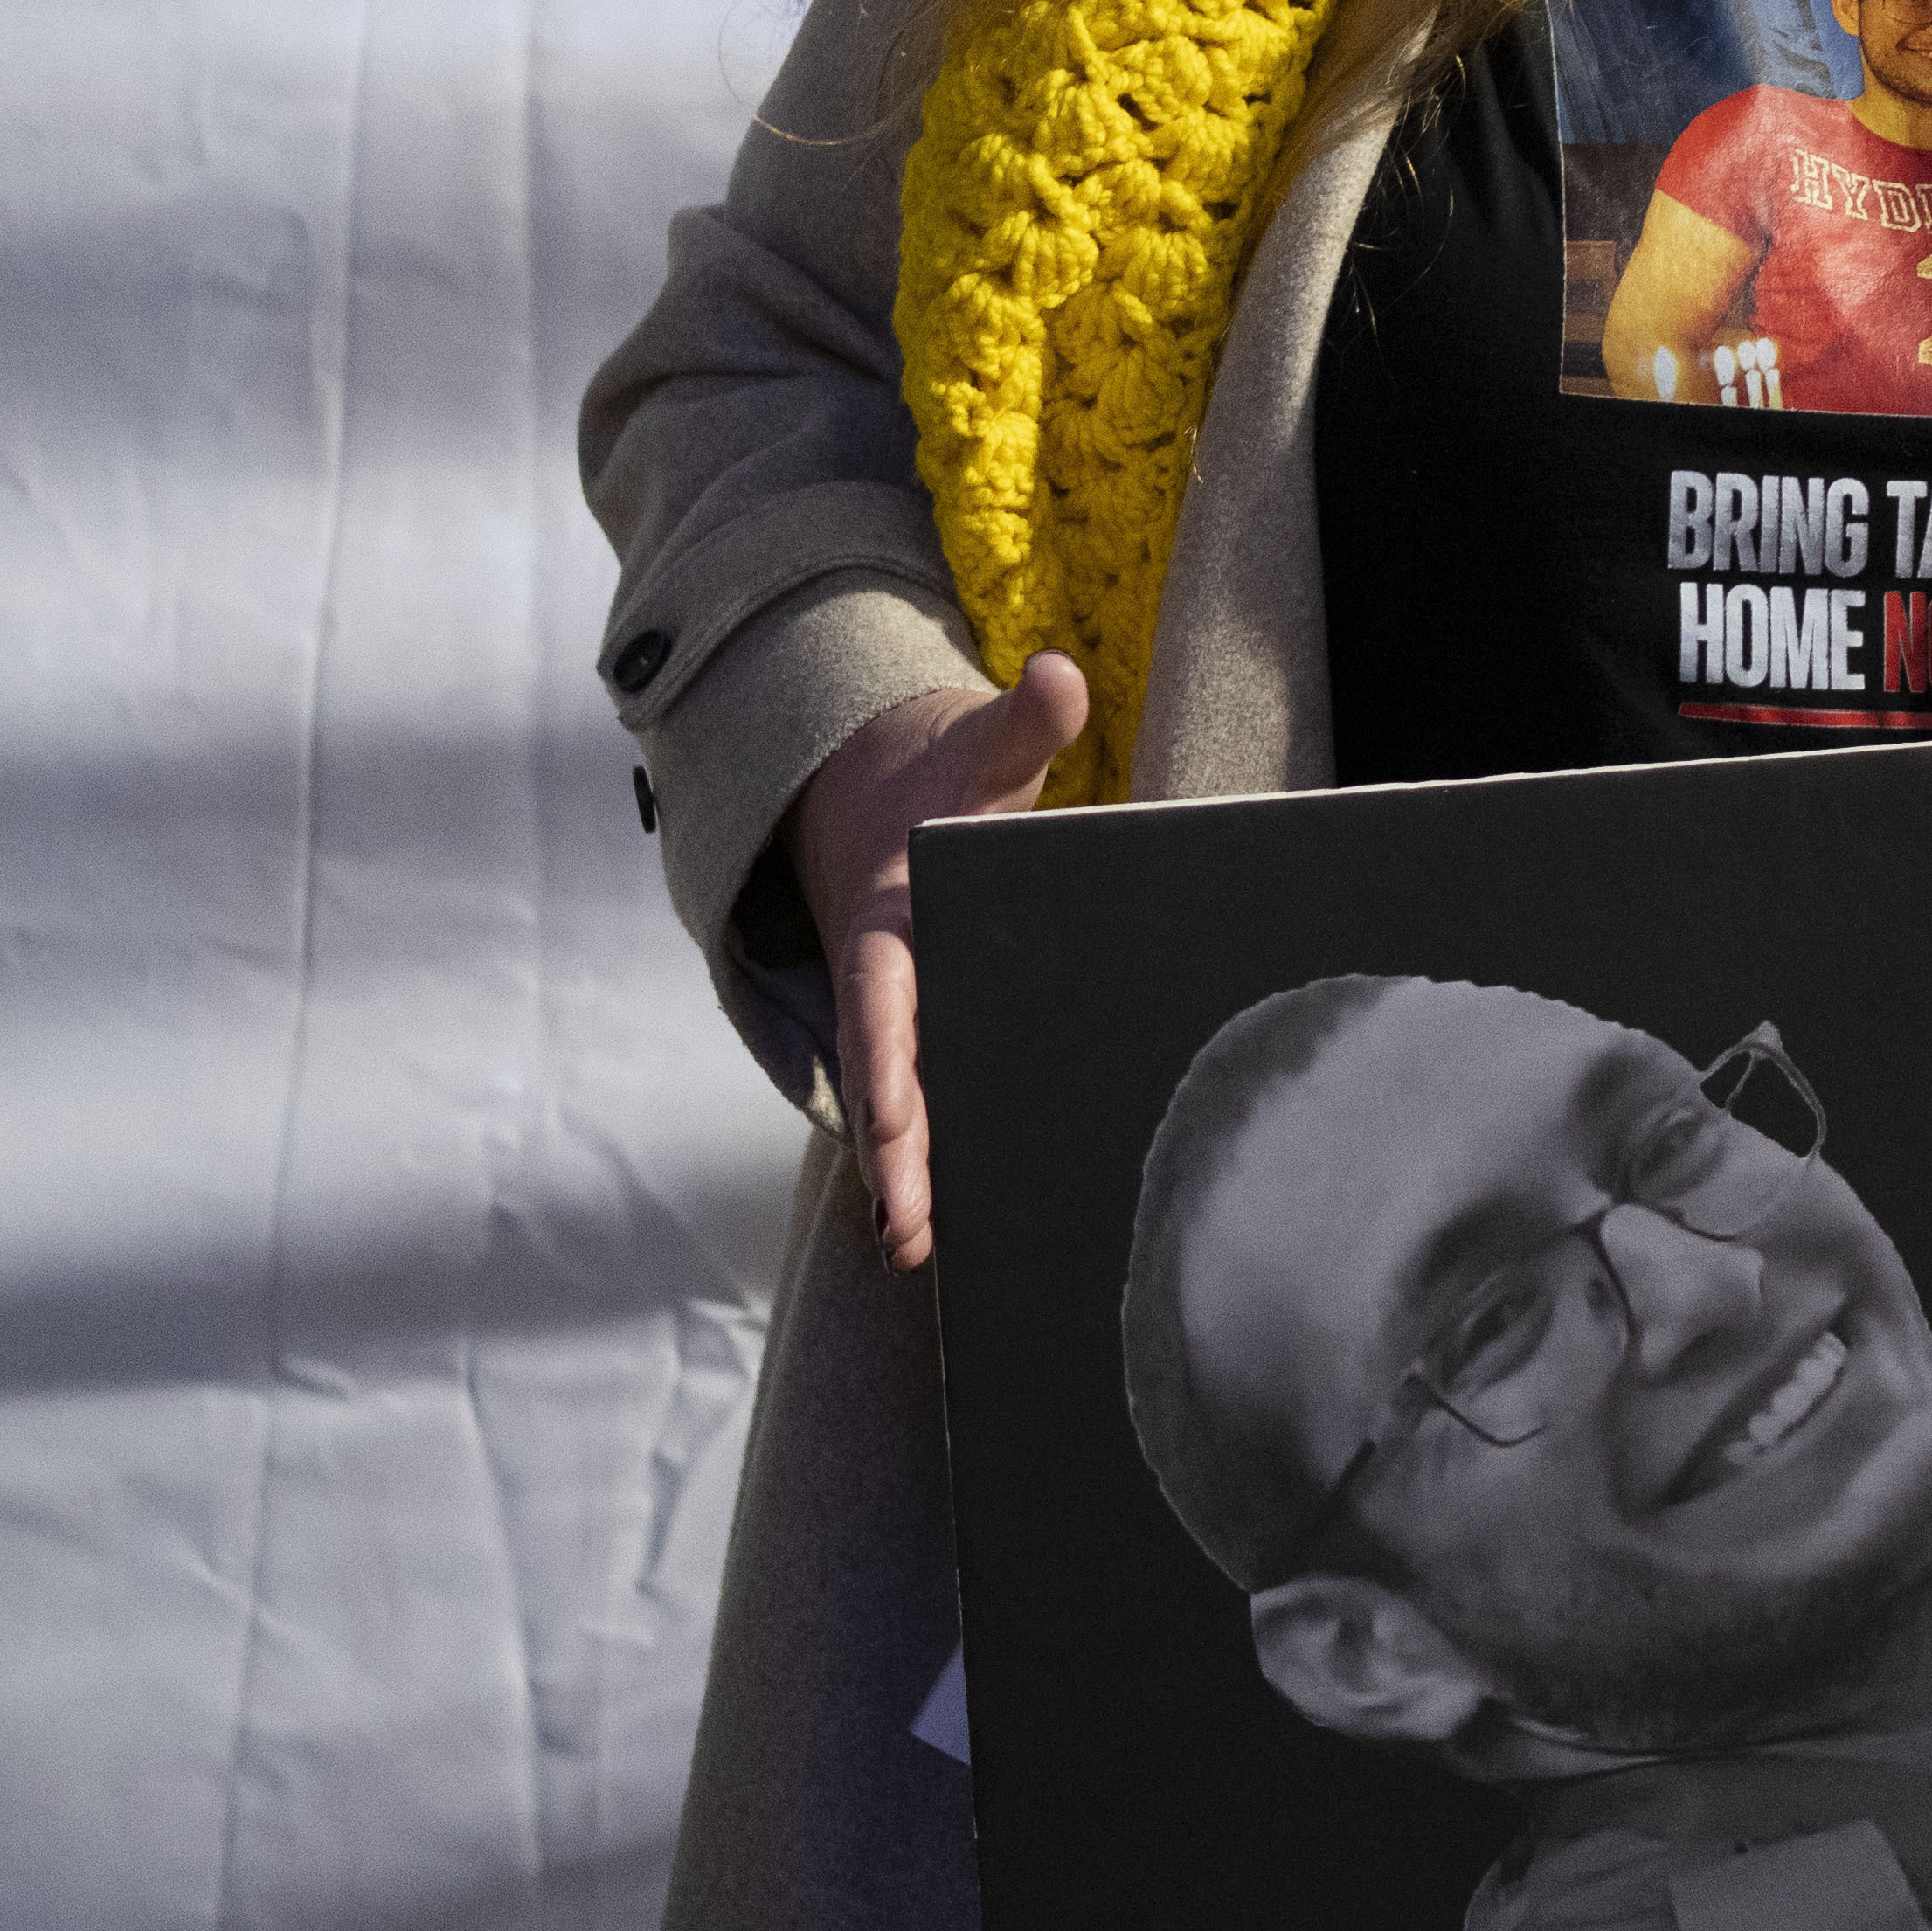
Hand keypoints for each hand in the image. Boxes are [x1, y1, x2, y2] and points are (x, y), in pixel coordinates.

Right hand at [784, 652, 1089, 1267]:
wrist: (872, 792)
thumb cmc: (939, 776)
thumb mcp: (977, 747)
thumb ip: (1020, 721)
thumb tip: (1059, 678)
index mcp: (887, 920)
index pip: (882, 999)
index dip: (888, 1059)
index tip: (894, 1120)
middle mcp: (884, 978)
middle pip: (886, 1075)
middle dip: (893, 1152)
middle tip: (906, 1230)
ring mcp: (901, 1011)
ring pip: (901, 1102)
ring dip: (907, 1174)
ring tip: (916, 1252)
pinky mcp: (924, 1028)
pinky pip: (928, 1094)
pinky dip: (928, 1156)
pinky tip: (951, 1227)